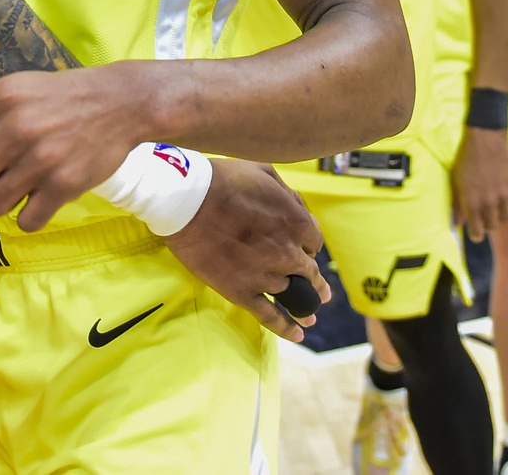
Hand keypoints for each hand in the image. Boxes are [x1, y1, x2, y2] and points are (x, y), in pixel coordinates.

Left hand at [0, 64, 148, 231]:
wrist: (119, 103)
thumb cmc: (58, 97)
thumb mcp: (12, 93)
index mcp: (0, 100)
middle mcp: (16, 128)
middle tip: (0, 172)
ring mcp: (41, 160)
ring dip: (2, 200)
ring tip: (21, 183)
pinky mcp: (64, 185)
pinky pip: (26, 221)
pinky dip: (29, 215)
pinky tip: (39, 197)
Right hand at [162, 160, 328, 341]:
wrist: (186, 200)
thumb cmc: (223, 181)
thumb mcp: (264, 173)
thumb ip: (290, 196)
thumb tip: (303, 213)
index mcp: (296, 222)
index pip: (314, 240)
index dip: (308, 244)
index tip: (301, 247)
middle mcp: (288, 252)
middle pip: (309, 272)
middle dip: (315, 281)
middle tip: (321, 291)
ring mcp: (266, 275)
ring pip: (294, 295)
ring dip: (305, 305)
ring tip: (310, 316)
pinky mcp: (242, 292)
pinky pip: (270, 316)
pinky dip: (286, 327)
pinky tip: (297, 334)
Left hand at [451, 126, 507, 242]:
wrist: (486, 138)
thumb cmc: (467, 159)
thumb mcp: (457, 181)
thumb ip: (457, 204)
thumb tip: (457, 224)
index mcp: (470, 202)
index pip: (476, 233)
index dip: (475, 234)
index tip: (476, 232)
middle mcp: (488, 202)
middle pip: (491, 227)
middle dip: (487, 223)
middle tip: (484, 214)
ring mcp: (504, 195)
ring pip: (505, 218)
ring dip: (499, 214)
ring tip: (494, 203)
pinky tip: (505, 196)